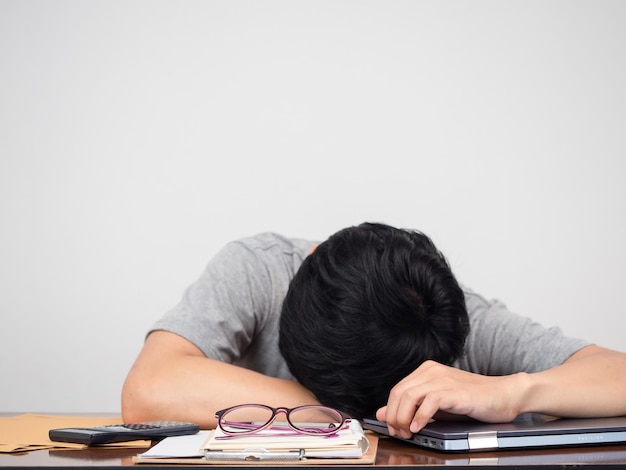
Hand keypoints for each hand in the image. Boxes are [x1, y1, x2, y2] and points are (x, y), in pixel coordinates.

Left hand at [375, 360, 526, 437]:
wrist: (504, 395)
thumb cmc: (472, 400)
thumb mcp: (437, 404)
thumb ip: (412, 406)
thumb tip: (382, 413)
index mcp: (426, 371)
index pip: (396, 390)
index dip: (391, 411)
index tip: (393, 428)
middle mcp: (431, 371)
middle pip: (399, 393)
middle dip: (394, 417)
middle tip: (399, 433)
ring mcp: (443, 379)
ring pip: (409, 396)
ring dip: (403, 418)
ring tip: (408, 432)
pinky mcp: (455, 391)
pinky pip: (429, 401)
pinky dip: (420, 416)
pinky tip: (419, 428)